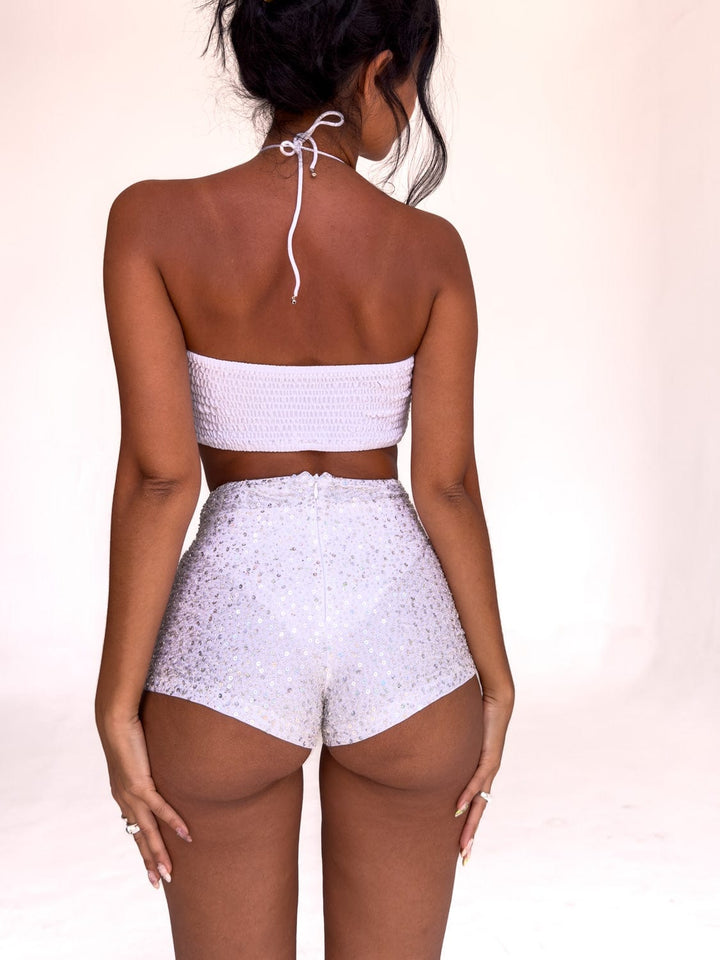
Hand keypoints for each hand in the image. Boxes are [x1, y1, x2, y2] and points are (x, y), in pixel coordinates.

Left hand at [98, 713, 191, 888]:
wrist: (115, 722)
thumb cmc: (126, 734)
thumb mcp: (136, 757)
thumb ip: (145, 768)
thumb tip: (158, 770)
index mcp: (123, 797)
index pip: (135, 830)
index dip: (144, 849)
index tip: (152, 867)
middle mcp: (124, 801)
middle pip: (140, 838)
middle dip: (150, 861)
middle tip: (160, 882)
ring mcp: (131, 795)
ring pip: (148, 831)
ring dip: (159, 853)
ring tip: (169, 872)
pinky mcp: (140, 785)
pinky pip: (159, 809)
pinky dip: (173, 822)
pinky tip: (185, 834)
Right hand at [453, 694, 512, 865]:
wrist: (497, 699)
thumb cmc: (476, 713)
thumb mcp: (458, 737)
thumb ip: (448, 746)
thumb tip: (429, 746)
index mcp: (480, 772)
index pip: (474, 804)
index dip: (467, 824)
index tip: (460, 844)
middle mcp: (486, 774)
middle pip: (478, 812)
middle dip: (470, 836)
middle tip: (464, 859)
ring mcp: (489, 768)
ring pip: (479, 803)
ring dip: (470, 826)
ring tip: (463, 846)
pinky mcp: (488, 757)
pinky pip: (475, 780)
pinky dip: (467, 795)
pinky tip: (458, 809)